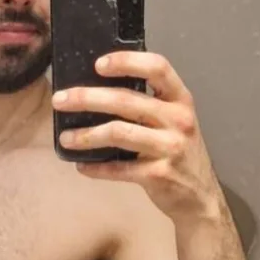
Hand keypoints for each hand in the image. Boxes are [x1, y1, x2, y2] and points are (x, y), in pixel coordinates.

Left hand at [52, 52, 221, 220]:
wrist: (200, 197)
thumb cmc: (179, 152)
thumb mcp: (175, 121)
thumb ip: (149, 103)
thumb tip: (99, 89)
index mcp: (180, 100)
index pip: (157, 67)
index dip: (127, 61)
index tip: (98, 64)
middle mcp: (178, 119)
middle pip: (126, 100)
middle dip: (86, 98)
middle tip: (59, 100)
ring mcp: (169, 147)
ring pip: (118, 132)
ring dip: (86, 135)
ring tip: (65, 138)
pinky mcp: (158, 174)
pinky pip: (119, 169)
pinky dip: (96, 168)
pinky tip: (81, 166)